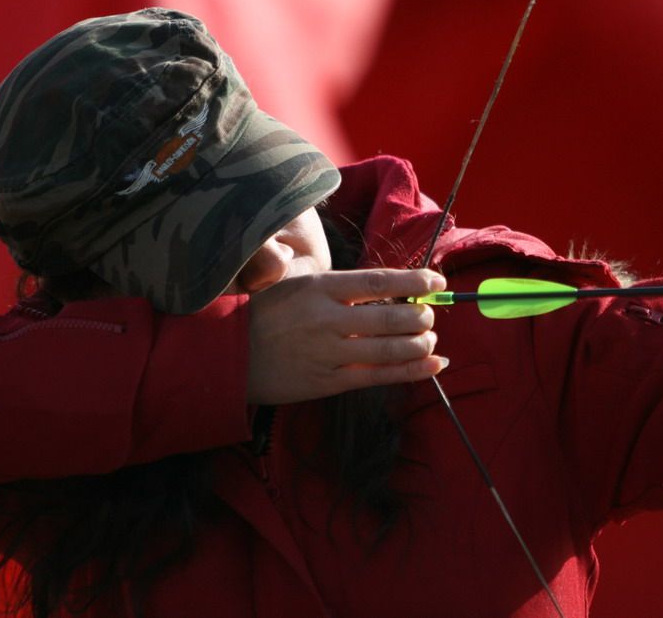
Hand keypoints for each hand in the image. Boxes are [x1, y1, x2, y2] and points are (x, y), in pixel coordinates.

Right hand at [246, 268, 447, 404]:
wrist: (227, 355)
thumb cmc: (262, 314)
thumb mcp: (293, 284)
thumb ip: (334, 285)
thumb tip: (382, 285)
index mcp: (320, 288)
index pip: (378, 280)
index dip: (413, 281)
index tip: (435, 281)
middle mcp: (328, 319)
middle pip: (390, 316)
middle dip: (420, 316)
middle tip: (429, 315)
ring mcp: (330, 352)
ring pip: (390, 348)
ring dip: (420, 344)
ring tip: (431, 340)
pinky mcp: (330, 382)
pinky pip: (379, 376)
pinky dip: (412, 371)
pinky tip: (434, 364)